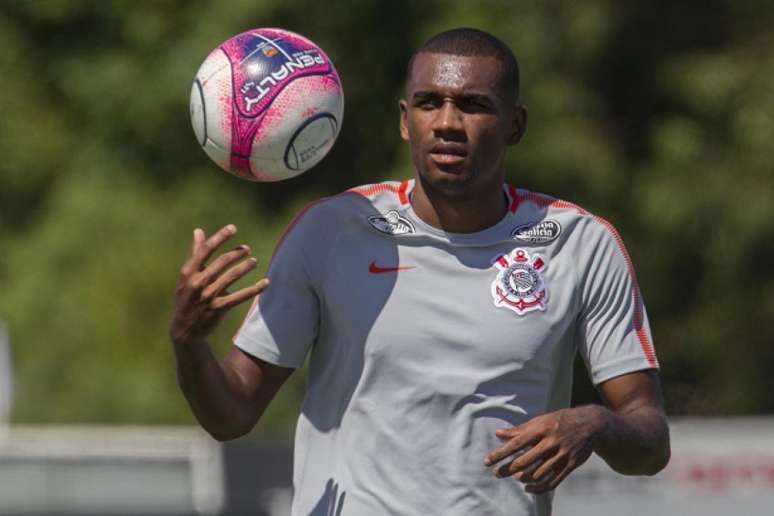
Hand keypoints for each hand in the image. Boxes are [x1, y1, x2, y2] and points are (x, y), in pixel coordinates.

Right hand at [170, 225, 268, 347]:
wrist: (184, 330)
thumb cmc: (187, 298)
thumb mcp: (187, 277)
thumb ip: (195, 254)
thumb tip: (199, 231)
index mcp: (188, 272)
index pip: (205, 250)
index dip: (220, 237)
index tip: (233, 228)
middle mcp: (197, 283)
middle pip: (221, 262)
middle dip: (236, 253)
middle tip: (247, 249)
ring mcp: (208, 296)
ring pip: (232, 276)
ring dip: (246, 267)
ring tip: (254, 261)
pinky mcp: (219, 308)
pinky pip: (240, 296)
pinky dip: (255, 289)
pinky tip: (266, 282)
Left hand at [483, 406, 606, 493]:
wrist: (591, 424)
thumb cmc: (560, 420)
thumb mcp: (541, 420)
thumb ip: (520, 429)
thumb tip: (498, 434)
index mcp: (542, 428)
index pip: (516, 443)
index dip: (500, 453)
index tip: (487, 461)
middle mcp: (551, 441)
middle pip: (525, 460)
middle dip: (508, 469)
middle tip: (496, 474)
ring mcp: (562, 454)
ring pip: (538, 473)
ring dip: (523, 478)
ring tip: (514, 477)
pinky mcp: (571, 464)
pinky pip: (553, 481)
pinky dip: (539, 487)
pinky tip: (528, 488)